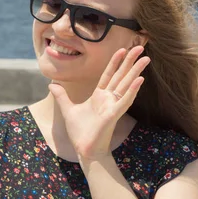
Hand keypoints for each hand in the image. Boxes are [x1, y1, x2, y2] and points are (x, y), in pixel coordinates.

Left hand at [48, 46, 149, 160]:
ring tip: (145, 59)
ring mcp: (113, 106)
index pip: (108, 75)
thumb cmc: (80, 132)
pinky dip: (132, 90)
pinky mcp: (114, 115)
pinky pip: (125, 101)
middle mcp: (108, 99)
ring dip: (136, 72)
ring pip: (126, 85)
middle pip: (121, 76)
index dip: (115, 62)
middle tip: (140, 47)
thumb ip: (62, 97)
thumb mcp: (68, 110)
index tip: (122, 49)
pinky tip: (140, 80)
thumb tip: (52, 85)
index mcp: (99, 96)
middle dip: (130, 62)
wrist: (85, 150)